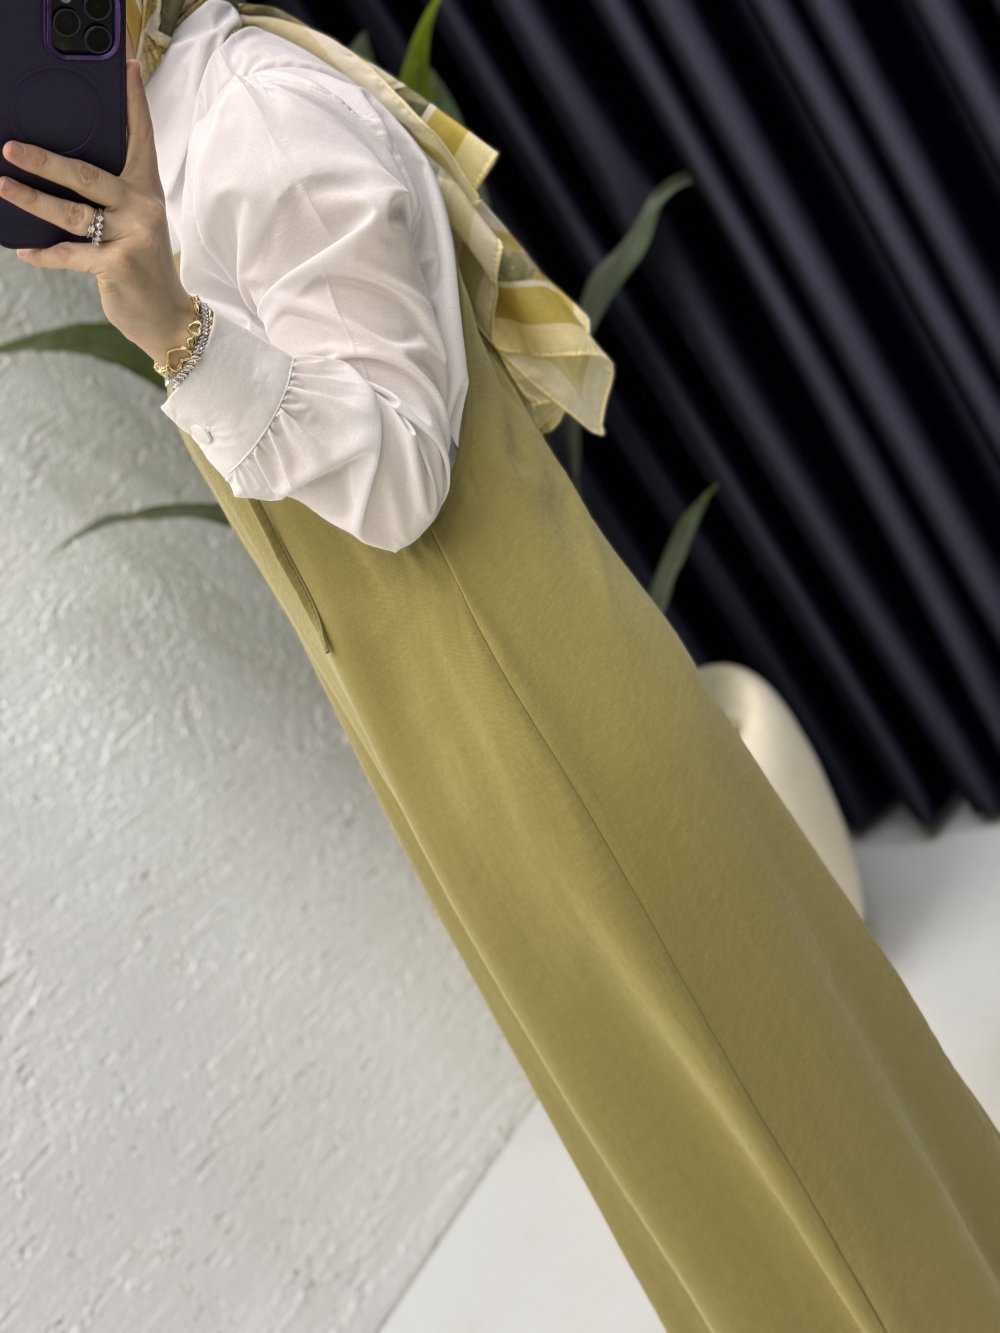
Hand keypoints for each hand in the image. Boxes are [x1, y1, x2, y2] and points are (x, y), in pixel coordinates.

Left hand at [0, 59, 195, 365]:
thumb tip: (62, 175)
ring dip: (32, 199)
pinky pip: (70, 253)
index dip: (134, 102)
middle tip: (11, 146)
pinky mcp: (116, 264)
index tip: (126, 66)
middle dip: (45, 160)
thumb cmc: (143, 265)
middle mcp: (142, 208)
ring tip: (3, 186)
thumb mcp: (135, 224)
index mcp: (147, 191)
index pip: (141, 138)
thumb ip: (110, 197)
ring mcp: (132, 236)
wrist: (166, 317)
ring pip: (71, 212)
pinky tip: (25, 250)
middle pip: (87, 174)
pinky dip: (44, 254)